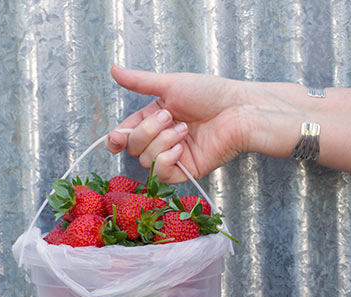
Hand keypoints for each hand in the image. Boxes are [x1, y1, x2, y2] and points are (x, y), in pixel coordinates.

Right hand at [105, 65, 253, 182]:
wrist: (237, 110)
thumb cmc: (210, 94)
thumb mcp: (170, 84)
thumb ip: (139, 82)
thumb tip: (113, 69)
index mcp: (154, 119)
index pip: (125, 134)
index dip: (116, 139)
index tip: (116, 137)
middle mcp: (161, 139)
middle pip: (133, 147)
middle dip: (147, 131)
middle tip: (170, 117)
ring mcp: (173, 156)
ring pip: (146, 161)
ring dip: (162, 141)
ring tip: (184, 129)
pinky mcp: (186, 170)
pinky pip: (162, 174)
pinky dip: (166, 160)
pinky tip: (181, 148)